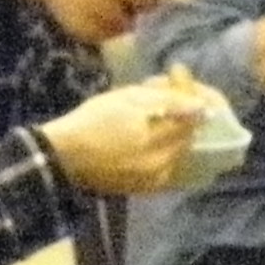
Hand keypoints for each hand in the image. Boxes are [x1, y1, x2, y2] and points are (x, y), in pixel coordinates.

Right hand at [39, 77, 206, 196]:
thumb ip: (168, 100)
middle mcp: (163, 164)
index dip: (188, 93)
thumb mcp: (128, 98)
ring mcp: (155, 180)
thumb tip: (203, 106)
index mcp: (158, 140)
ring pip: (180, 150)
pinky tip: (150, 137)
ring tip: (154, 115)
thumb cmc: (91, 121)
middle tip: (164, 91)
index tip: (177, 75)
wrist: (62, 157)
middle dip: (183, 112)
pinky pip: (169, 166)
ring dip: (175, 131)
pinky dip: (166, 149)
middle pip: (189, 134)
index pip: (193, 115)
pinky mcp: (146, 189)